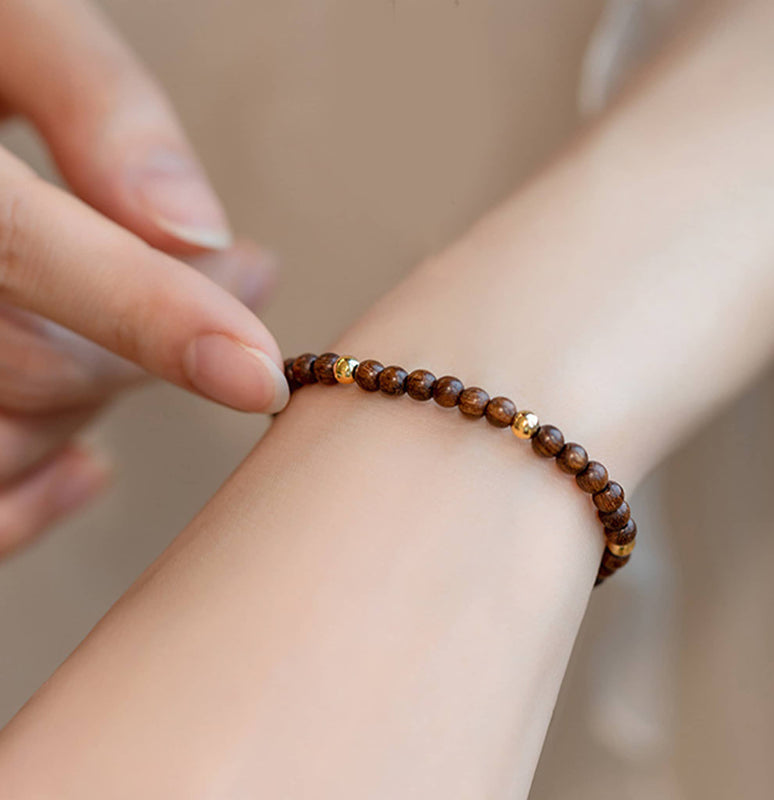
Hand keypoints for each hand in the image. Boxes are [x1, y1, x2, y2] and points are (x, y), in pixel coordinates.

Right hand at [0, 0, 288, 555]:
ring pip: (2, 443)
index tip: (259, 373)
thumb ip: (93, 98)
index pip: (13, 242)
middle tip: (239, 288)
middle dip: (158, 342)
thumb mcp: (1, 15)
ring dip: (97, 410)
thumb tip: (195, 228)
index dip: (151, 314)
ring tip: (145, 348)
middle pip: (37, 364)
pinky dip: (30, 506)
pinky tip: (88, 468)